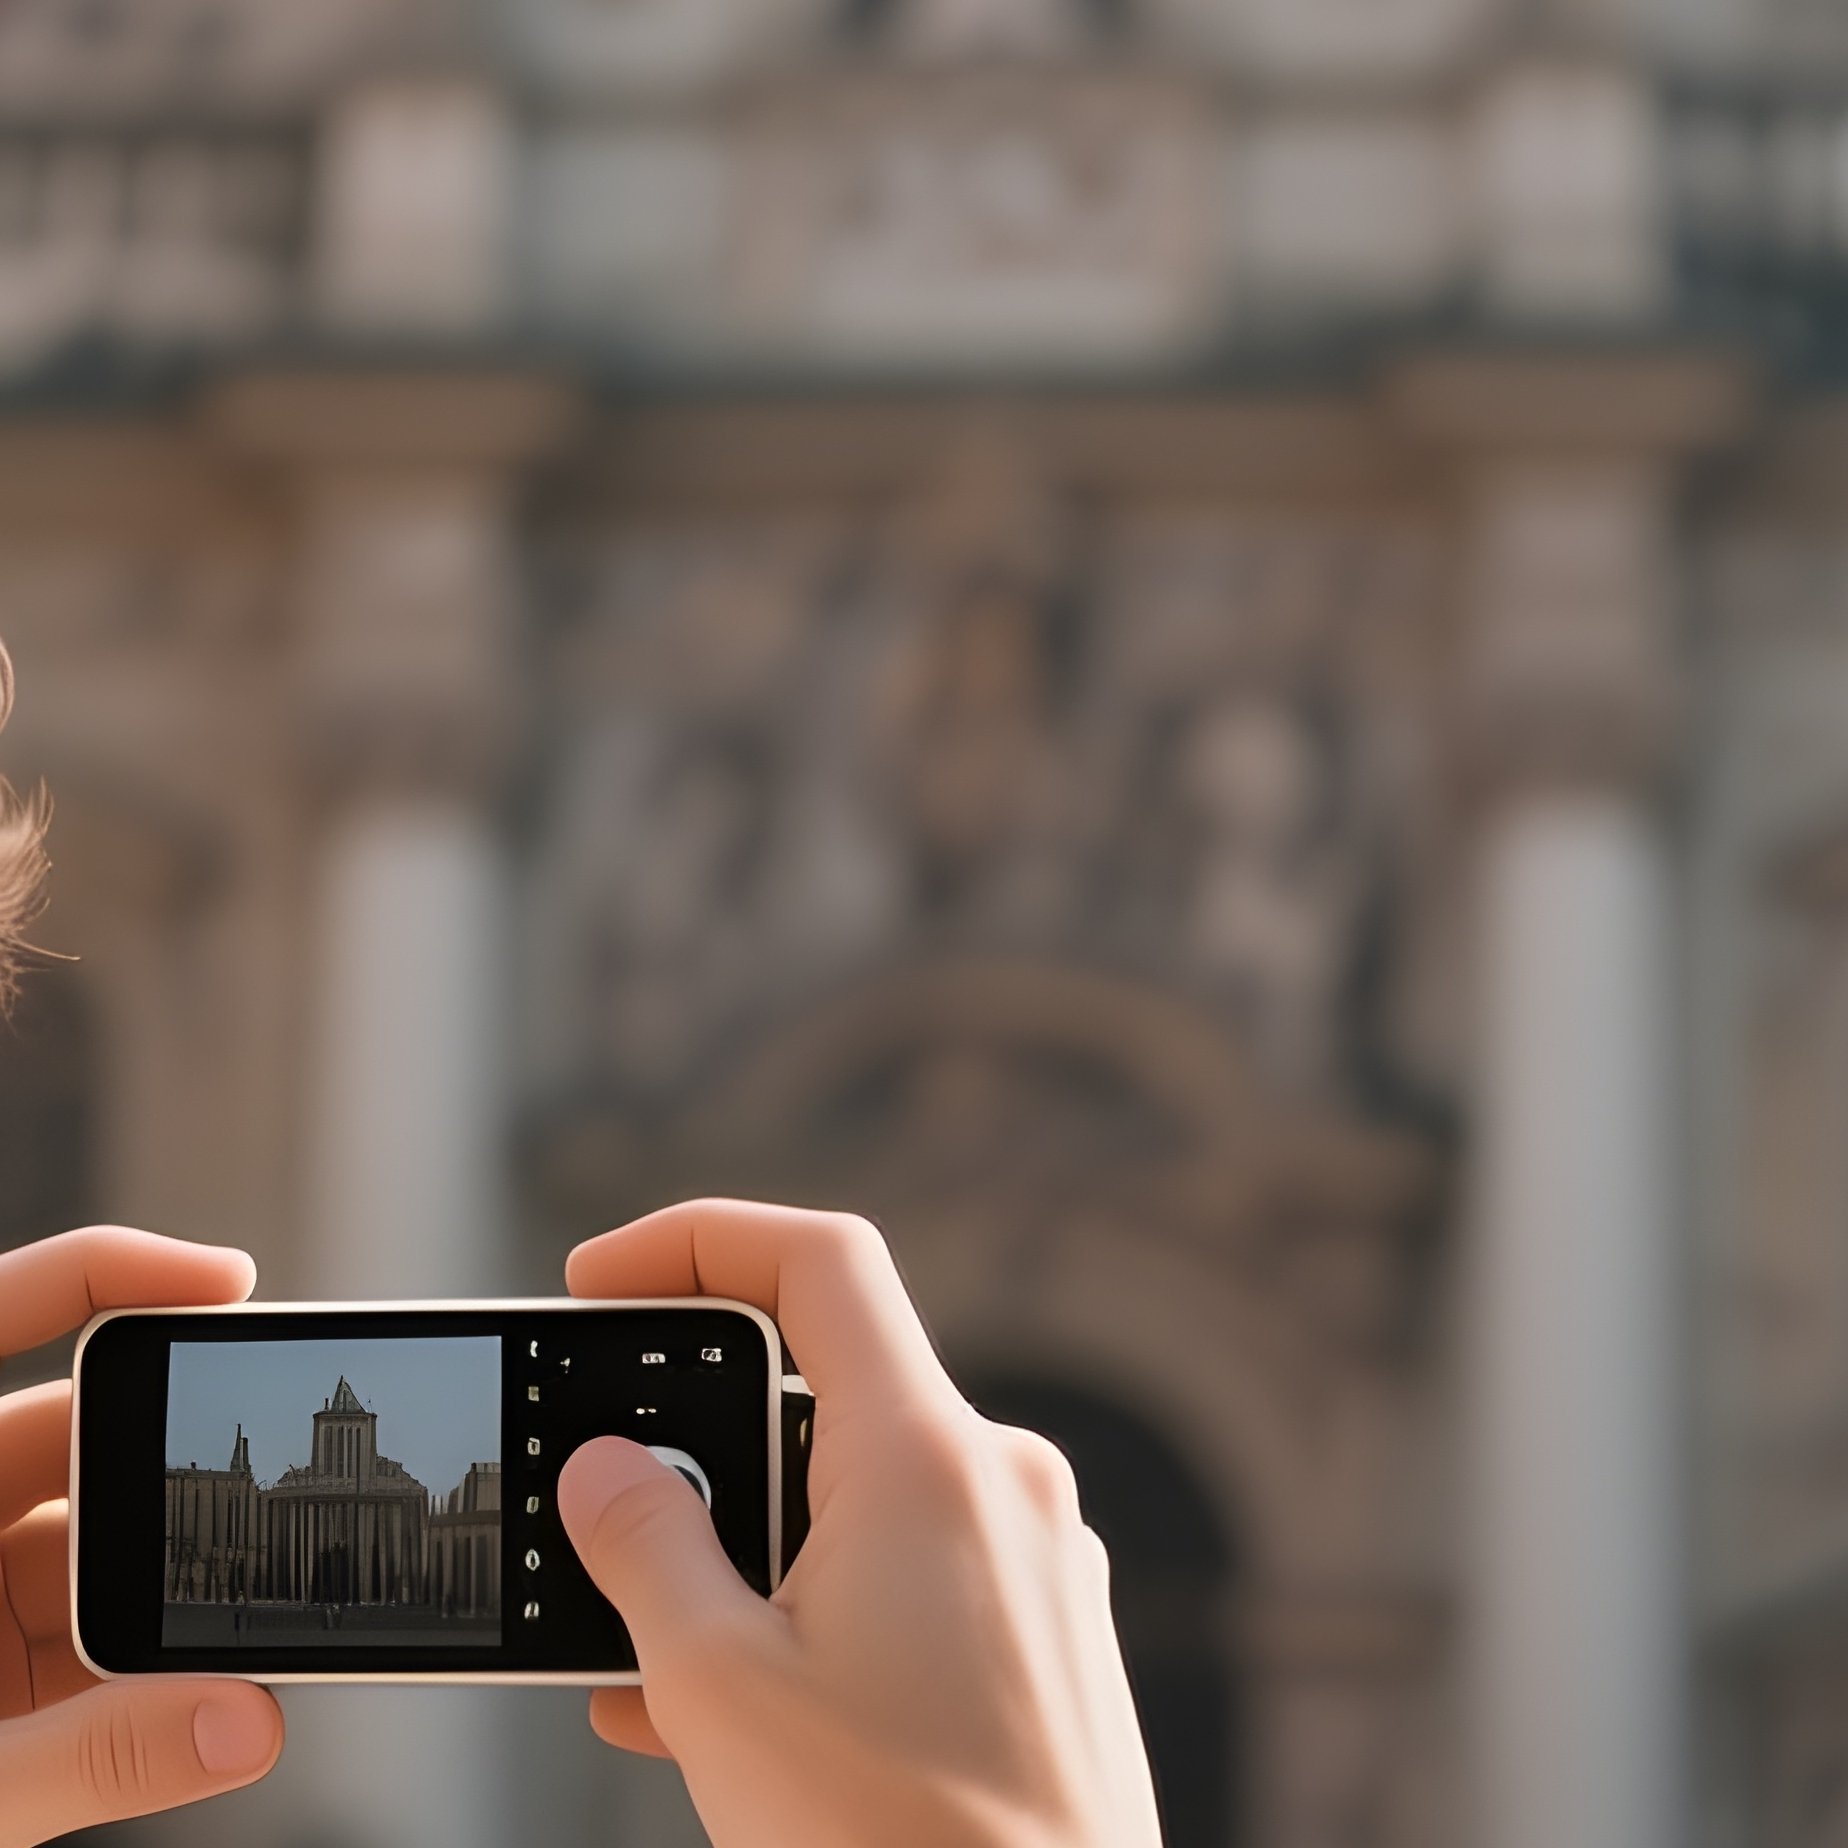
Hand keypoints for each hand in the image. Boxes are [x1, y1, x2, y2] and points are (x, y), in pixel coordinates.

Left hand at [0, 1227, 283, 1847]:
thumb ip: (83, 1758)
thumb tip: (243, 1726)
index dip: (108, 1274)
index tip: (224, 1282)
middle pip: (67, 1446)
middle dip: (161, 1479)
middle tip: (242, 1518)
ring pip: (91, 1553)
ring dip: (159, 1598)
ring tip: (224, 1639)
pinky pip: (85, 1640)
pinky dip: (142, 1670)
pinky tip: (185, 1704)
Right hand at [558, 1199, 1162, 1847]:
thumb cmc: (896, 1846)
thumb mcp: (722, 1689)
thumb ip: (647, 1550)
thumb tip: (605, 1468)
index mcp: (929, 1459)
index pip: (819, 1262)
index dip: (698, 1238)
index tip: (600, 1277)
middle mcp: (1002, 1482)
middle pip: (830, 1386)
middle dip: (706, 1439)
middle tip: (610, 1506)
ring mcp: (1036, 1557)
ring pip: (861, 1494)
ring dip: (752, 1545)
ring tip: (649, 1647)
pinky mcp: (1045, 1630)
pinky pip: (912, 1569)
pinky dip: (817, 1600)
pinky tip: (734, 1700)